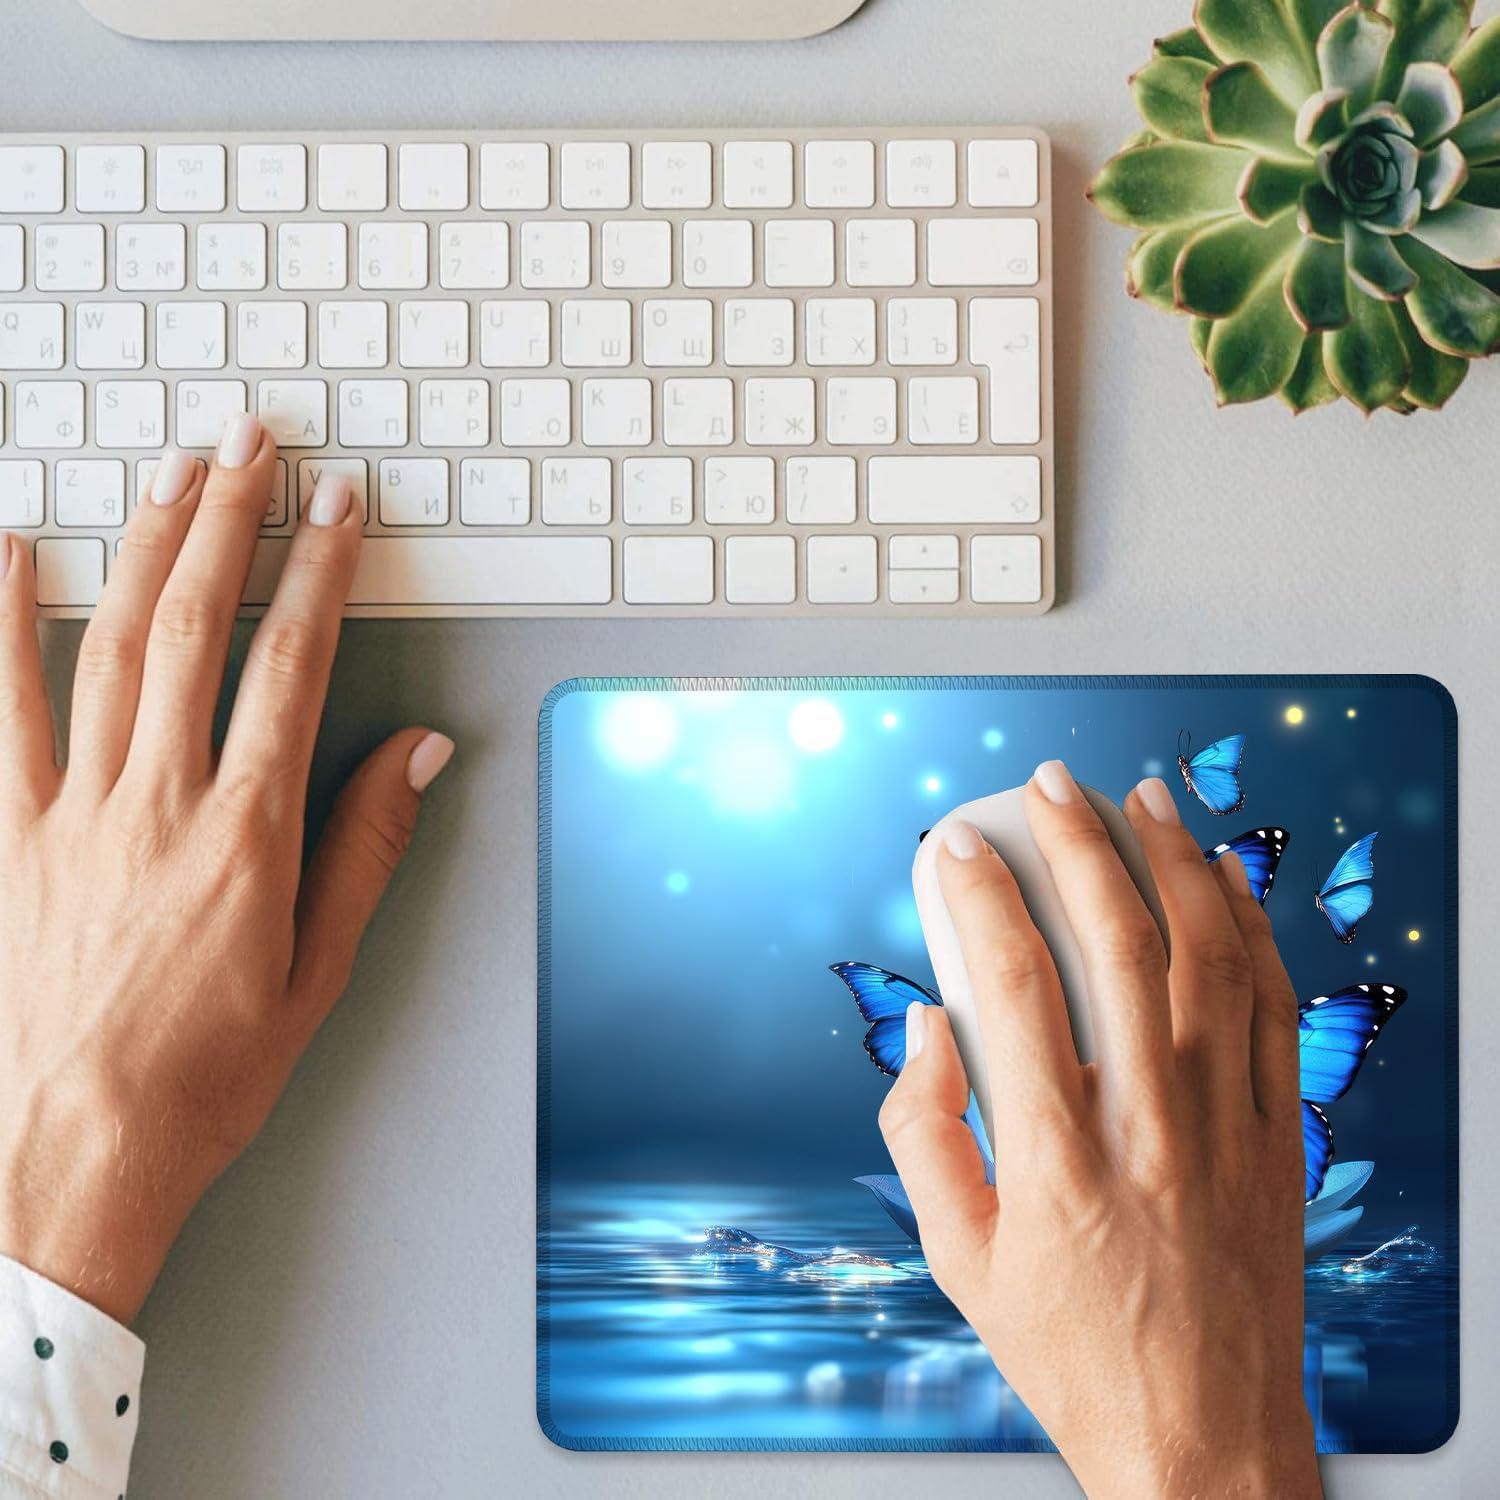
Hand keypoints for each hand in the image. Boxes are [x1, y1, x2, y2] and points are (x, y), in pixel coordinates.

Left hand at [0, 416, 452, 1325]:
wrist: (72, 1154)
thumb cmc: (204, 1074)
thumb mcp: (319, 969)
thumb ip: (366, 845)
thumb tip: (417, 754)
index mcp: (246, 835)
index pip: (294, 666)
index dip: (322, 573)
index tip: (339, 508)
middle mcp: (157, 803)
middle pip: (197, 629)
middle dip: (230, 522)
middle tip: (253, 444)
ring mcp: (73, 812)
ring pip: (110, 648)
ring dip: (145, 550)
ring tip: (172, 476)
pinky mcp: (9, 836)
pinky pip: (1, 711)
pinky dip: (1, 625)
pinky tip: (11, 558)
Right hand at [883, 761, 1319, 1498]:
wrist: (1205, 1441)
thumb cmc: (1071, 1353)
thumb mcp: (960, 1260)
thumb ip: (925, 1134)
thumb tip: (930, 1028)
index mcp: (1056, 1159)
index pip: (1012, 985)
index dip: (977, 895)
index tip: (952, 843)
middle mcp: (1148, 1127)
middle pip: (1117, 945)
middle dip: (1075, 843)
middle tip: (1045, 785)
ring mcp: (1227, 1128)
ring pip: (1209, 958)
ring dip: (1172, 861)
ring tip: (1140, 797)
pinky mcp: (1279, 1139)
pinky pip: (1274, 1009)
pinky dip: (1252, 929)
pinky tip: (1224, 877)